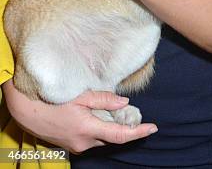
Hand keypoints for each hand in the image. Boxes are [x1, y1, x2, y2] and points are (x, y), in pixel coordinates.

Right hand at [2, 79, 157, 153]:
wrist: (27, 112)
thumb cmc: (53, 100)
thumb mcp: (80, 95)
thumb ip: (104, 99)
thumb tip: (125, 102)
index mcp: (88, 129)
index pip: (120, 135)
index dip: (138, 132)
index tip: (153, 128)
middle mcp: (84, 142)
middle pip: (111, 137)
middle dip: (124, 127)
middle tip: (134, 114)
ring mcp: (77, 146)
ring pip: (101, 137)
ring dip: (109, 126)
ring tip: (114, 111)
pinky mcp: (72, 145)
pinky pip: (91, 138)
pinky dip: (99, 128)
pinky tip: (98, 116)